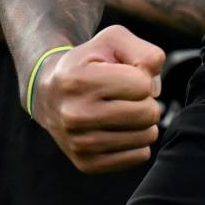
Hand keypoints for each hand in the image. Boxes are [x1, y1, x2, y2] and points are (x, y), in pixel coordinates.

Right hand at [30, 24, 165, 173]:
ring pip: (147, 136)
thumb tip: (155, 86)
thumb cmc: (89, 63)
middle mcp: (75, 115)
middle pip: (148, 113)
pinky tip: (120, 128)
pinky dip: (137, 141)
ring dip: (143, 122)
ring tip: (124, 110)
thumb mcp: (112, 40)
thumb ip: (145, 52)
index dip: (141, 77)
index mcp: (79, 80)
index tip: (125, 75)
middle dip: (146, 100)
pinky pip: (139, 156)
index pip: (143, 85)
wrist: (49, 94)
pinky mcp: (87, 164)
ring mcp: (79, 144)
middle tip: (128, 95)